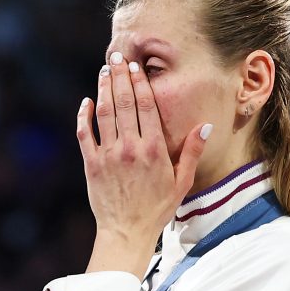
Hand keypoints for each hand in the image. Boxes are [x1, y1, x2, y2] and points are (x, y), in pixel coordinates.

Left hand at [75, 54, 208, 276]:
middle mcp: (131, 147)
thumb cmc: (157, 209)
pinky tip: (86, 102)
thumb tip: (204, 127)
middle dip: (119, 77)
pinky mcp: (92, 164)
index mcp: (154, 149)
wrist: (127, 232)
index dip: (140, 83)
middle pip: (123, 103)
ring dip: (103, 90)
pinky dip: (84, 116)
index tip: (136, 68)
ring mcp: (109, 155)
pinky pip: (85, 134)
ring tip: (104, 72)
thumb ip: (191, 152)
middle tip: (116, 58)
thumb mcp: (181, 182)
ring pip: (104, 113)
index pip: (146, 107)